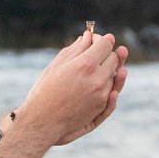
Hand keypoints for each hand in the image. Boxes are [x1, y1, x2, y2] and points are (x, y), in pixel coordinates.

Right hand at [17, 28, 128, 145]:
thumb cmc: (45, 91)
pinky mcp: (101, 108)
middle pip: (114, 59)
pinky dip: (114, 85)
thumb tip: (89, 36)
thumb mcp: (57, 66)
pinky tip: (114, 78)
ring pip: (115, 76)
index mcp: (85, 65)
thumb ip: (76, 49)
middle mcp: (97, 79)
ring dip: (110, 69)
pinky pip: (114, 94)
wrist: (43, 121)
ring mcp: (102, 95)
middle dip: (107, 53)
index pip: (106, 44)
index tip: (95, 40)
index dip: (102, 39)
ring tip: (100, 66)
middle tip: (97, 52)